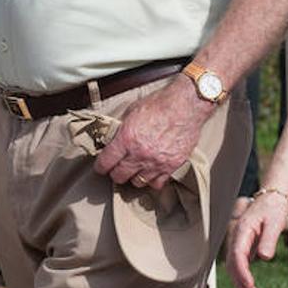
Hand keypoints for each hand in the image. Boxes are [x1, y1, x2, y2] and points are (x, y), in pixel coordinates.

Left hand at [93, 78, 211, 188]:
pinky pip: (157, 183)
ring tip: (135, 170)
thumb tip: (114, 138)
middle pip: (119, 176)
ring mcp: (156, 162)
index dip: (100, 167)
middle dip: (115, 173)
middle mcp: (139, 154)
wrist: (187, 104)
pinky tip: (152, 172)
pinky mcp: (171, 166)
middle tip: (117, 168)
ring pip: (137, 182)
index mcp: (126, 138)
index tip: (101, 167)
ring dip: (134, 177)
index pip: (105, 163)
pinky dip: (153, 180)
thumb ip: (122, 128)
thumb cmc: (161, 103)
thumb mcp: (133, 110)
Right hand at [226, 189, 287, 287]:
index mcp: (242, 229)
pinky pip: (239, 265)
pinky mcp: (244, 247)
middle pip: (233, 264)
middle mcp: (237, 237)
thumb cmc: (273, 207)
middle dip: (241, 283)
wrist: (272, 197)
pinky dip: (243, 278)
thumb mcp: (275, 222)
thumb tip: (264, 257)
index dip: (242, 271)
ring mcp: (239, 242)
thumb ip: (269, 239)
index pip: (237, 254)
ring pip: (234, 267)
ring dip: (241, 284)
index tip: (250, 284)